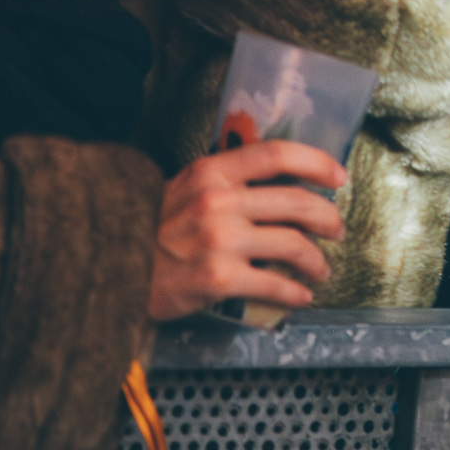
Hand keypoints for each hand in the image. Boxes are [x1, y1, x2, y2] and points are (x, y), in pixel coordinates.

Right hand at [148, 140, 347, 320]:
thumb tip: (279, 184)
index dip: (315, 162)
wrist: (110, 268)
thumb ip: (227, 181)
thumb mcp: (185, 188)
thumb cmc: (152, 229)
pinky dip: (295, 292)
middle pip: (295, 202)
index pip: (276, 153)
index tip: (338, 175)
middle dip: (327, 217)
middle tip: (336, 228)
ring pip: (292, 244)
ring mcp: (219, 240)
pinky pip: (273, 284)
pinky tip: (300, 295)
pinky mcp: (218, 278)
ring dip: (316, 260)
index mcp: (211, 172)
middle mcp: (218, 201)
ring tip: (321, 268)